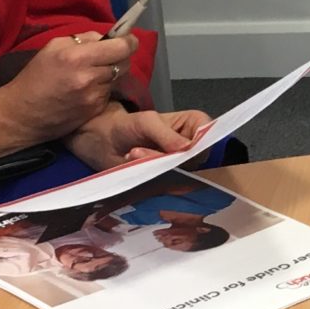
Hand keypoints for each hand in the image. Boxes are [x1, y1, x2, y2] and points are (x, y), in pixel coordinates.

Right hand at [0, 33, 137, 157]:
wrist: (22, 114)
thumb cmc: (35, 76)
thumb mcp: (53, 47)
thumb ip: (82, 39)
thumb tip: (106, 37)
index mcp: (77, 57)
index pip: (121, 47)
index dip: (129, 42)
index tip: (128, 39)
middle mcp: (90, 77)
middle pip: (125, 63)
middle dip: (121, 57)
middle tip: (108, 56)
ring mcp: (94, 96)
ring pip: (118, 78)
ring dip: (110, 74)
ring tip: (91, 75)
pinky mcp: (95, 111)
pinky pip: (109, 93)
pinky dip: (103, 89)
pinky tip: (86, 90)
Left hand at [68, 103, 211, 171]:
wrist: (101, 141)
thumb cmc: (125, 125)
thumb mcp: (146, 122)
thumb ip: (166, 135)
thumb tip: (186, 150)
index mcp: (195, 124)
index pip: (208, 139)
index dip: (195, 148)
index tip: (175, 150)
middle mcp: (192, 146)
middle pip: (195, 160)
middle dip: (169, 159)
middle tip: (140, 152)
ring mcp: (180, 165)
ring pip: (181, 175)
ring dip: (155, 168)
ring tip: (133, 155)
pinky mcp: (168, 181)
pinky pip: (168, 186)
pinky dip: (151, 179)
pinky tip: (134, 165)